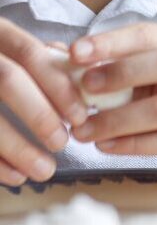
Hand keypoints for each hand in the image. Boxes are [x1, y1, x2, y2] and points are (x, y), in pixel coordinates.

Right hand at [0, 21, 87, 184]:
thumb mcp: (8, 48)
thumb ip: (39, 58)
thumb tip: (80, 73)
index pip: (29, 53)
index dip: (57, 84)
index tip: (80, 115)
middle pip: (8, 80)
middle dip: (39, 113)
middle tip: (63, 142)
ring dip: (19, 147)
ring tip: (46, 170)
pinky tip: (16, 176)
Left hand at [68, 24, 156, 178]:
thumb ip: (129, 68)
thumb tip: (65, 58)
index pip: (151, 34)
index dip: (113, 41)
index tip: (75, 52)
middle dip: (120, 73)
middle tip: (83, 89)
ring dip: (120, 119)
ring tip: (85, 131)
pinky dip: (137, 145)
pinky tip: (109, 147)